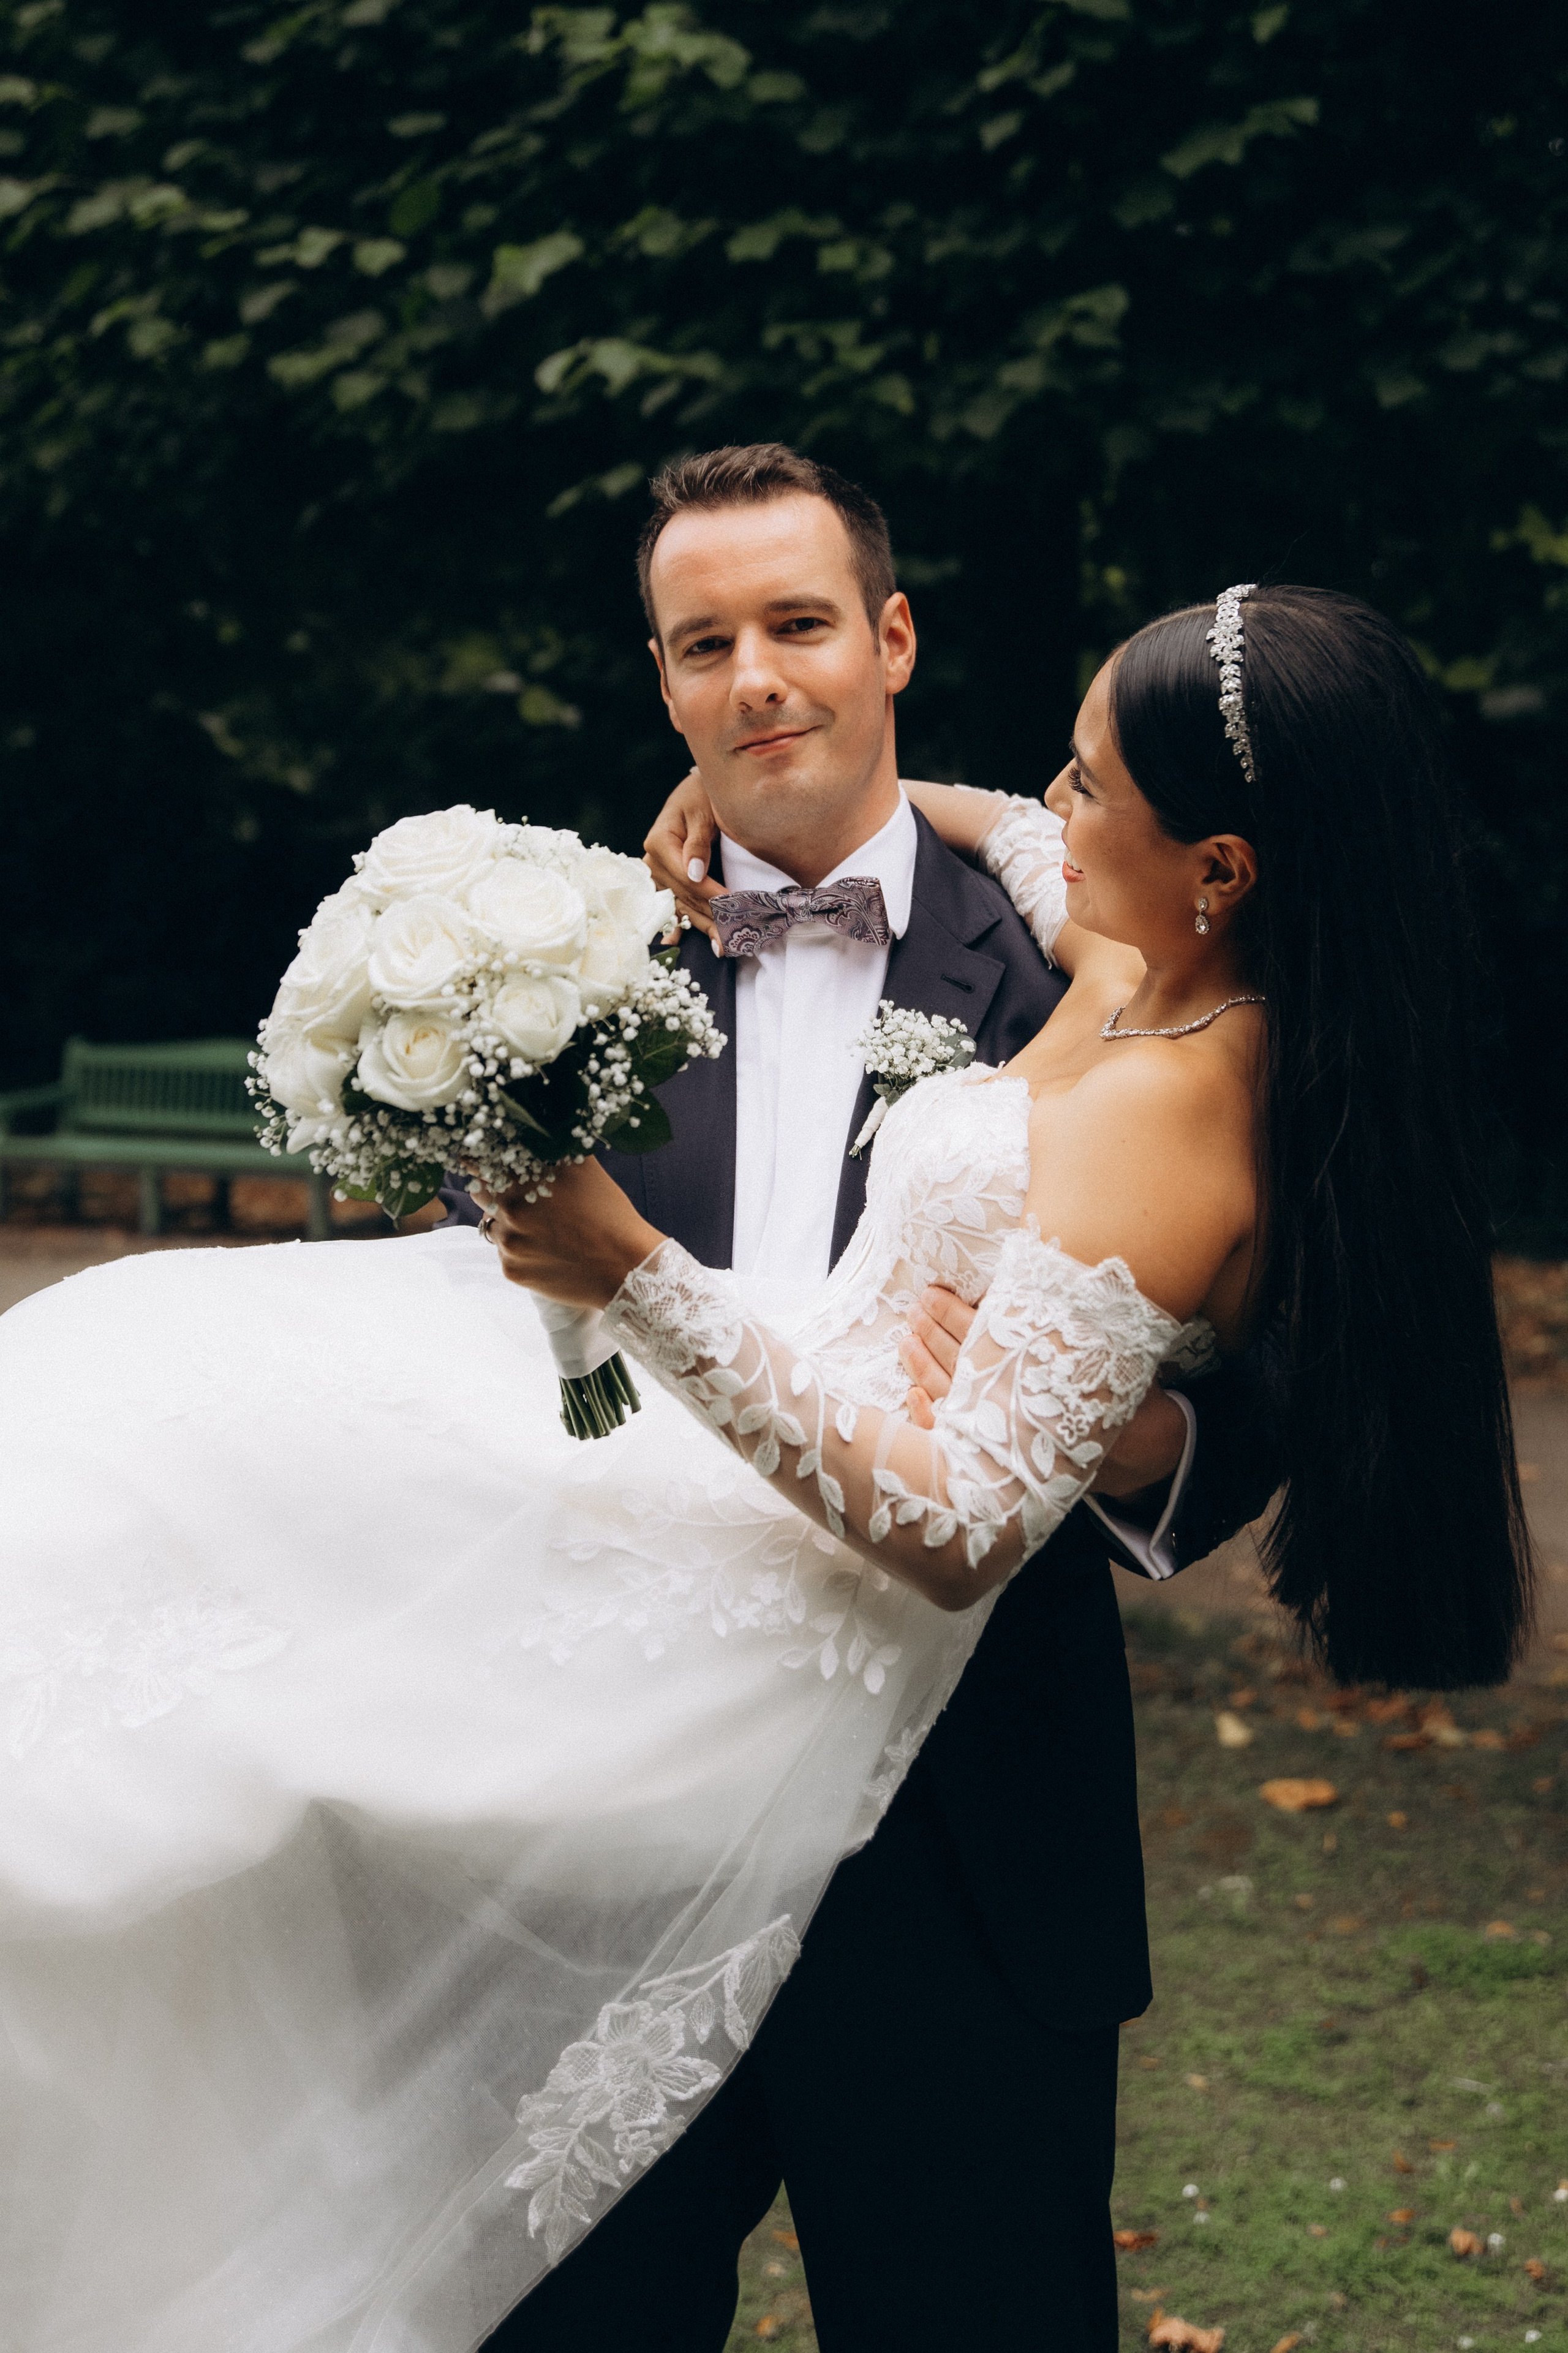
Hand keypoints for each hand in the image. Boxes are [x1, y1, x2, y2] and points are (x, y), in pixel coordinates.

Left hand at [476, 1157, 661, 1308]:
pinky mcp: (512, 1272)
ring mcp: (507, 1244)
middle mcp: (507, 1211)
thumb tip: (533, 1130)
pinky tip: (548, 1250)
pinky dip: (520, 1250)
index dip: (479, 1158)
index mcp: (521, 1180)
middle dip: (491, 1189)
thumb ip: (552, 1147)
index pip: (477, 1163)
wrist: (626, 1267)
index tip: (483, 1158)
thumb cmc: (610, 1214)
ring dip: (507, 1222)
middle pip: (479, 1193)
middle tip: (515, 1193)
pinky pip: (505, 1255)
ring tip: (541, 1226)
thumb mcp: (583, 1168)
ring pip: (492, 1226)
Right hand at [645, 768, 724, 941]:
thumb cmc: (702, 795)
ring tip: (722, 946)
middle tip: (734, 939)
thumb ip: (698, 842)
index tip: (736, 908)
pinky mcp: (666, 882)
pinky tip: (677, 944)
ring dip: (703, 926)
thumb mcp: (701, 811)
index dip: (713, 895)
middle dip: (712, 917)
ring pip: (682, 906)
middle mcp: (653, 863)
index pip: (689, 878)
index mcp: (659, 843)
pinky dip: (682, 925)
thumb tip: (695, 874)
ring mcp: (657, 876)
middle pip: (685, 897)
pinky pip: (675, 906)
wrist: (697, 791)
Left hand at [899, 1280, 1190, 1501]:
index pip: (985, 1336)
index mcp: (1039, 1368)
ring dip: (923, 1367)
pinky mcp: (996, 1456)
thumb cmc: (1121, 1392)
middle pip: (961, 1362)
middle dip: (933, 1332)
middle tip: (913, 1306)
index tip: (931, 1293)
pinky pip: (951, 1438)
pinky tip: (912, 1397)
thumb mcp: (1108, 1347)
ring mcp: (1001, 1431)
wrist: (1139, 1452)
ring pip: (951, 1393)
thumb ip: (1075, 1316)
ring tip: (904, 1339)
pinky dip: (929, 1416)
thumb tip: (1049, 1271)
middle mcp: (1015, 1401)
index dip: (953, 1314)